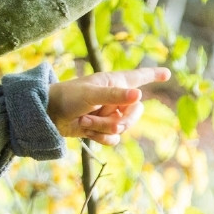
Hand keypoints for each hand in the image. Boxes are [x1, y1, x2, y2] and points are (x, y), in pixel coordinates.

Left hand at [47, 67, 170, 145]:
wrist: (47, 114)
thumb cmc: (66, 97)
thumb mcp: (90, 94)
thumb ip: (114, 95)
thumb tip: (139, 95)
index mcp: (114, 82)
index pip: (139, 77)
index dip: (153, 75)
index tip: (167, 73)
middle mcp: (114, 98)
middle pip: (136, 113)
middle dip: (119, 119)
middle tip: (99, 115)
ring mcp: (108, 114)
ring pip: (123, 128)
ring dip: (103, 127)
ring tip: (85, 120)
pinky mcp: (101, 128)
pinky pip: (113, 139)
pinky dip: (100, 137)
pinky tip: (86, 130)